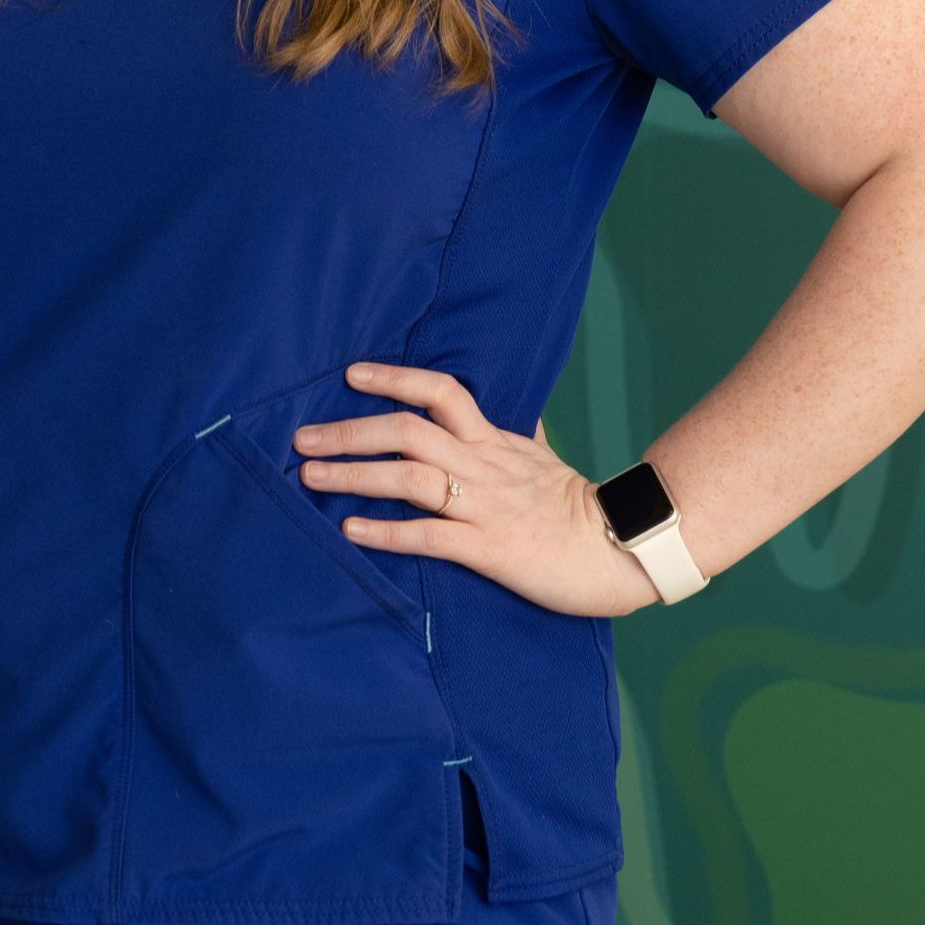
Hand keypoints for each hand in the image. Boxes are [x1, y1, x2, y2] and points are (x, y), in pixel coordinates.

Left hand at [291, 360, 659, 619]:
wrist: (622, 549)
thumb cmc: (580, 507)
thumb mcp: (548, 458)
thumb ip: (527, 434)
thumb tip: (523, 410)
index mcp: (496, 441)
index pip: (442, 392)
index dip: (395, 378)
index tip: (351, 374)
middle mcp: (484, 466)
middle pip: (408, 432)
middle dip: (350, 431)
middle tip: (302, 437)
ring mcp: (486, 507)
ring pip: (410, 478)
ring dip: (354, 475)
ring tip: (310, 477)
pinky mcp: (489, 550)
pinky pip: (430, 537)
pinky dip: (386, 532)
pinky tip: (350, 529)